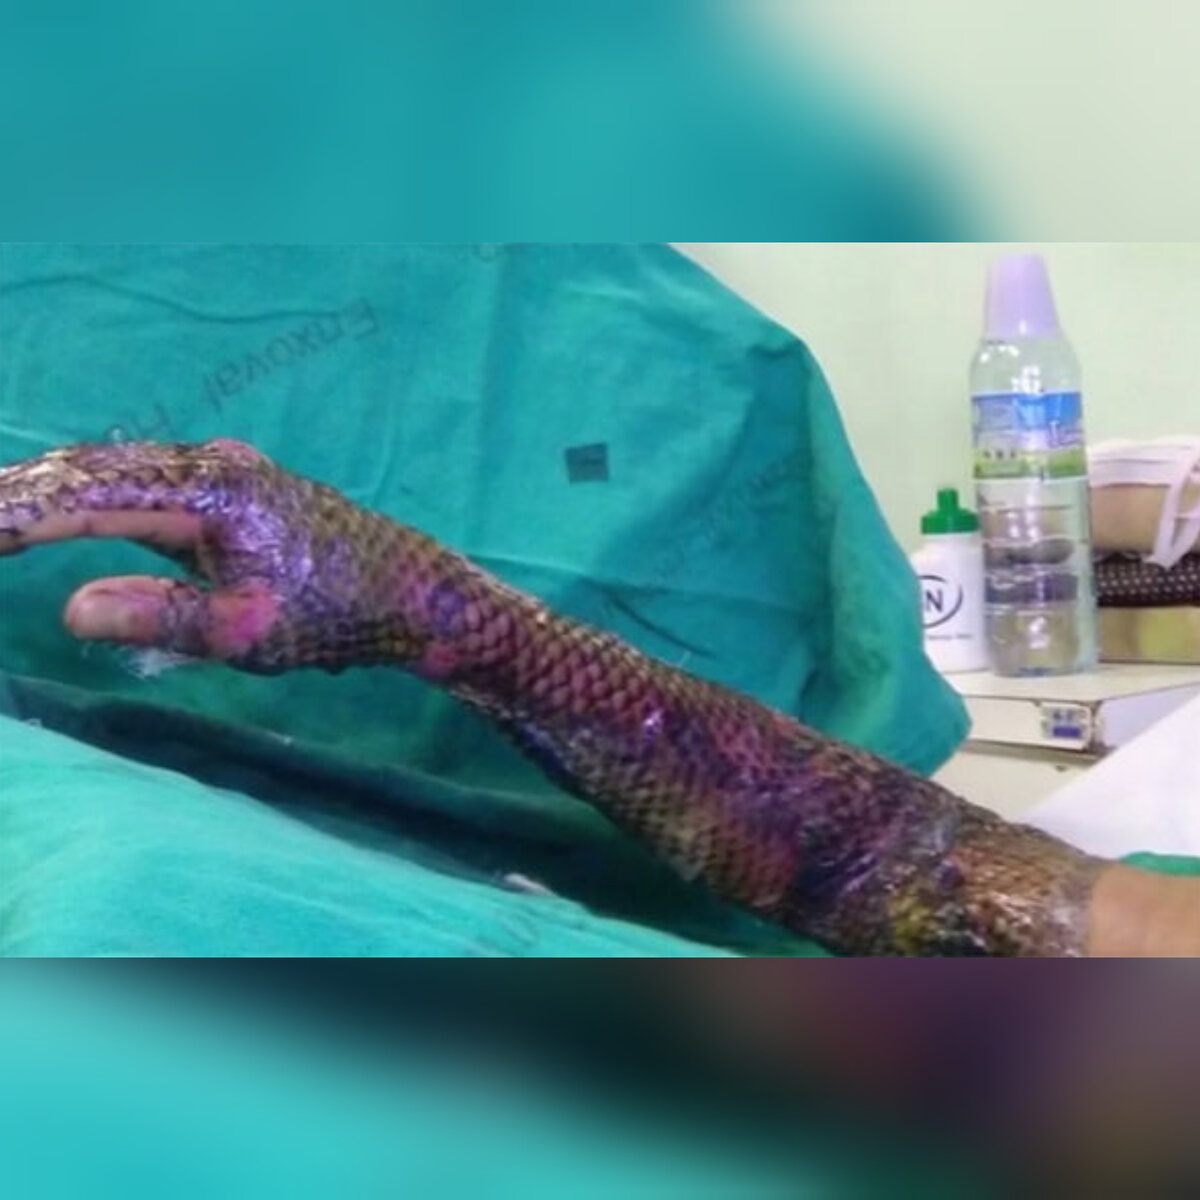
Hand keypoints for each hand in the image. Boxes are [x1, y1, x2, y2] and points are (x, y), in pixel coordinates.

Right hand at [0, 439, 408, 672]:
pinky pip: (142, 478)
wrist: (407, 592)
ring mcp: (223, 468)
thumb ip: (159, 619)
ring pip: (114, 467)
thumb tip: (70, 609)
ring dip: (52, 487)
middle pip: (92, 467)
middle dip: (22, 493)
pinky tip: (61, 506)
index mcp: (211, 492)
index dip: (21, 515)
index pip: (90, 496)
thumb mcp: (244, 633)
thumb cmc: (333, 615)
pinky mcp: (230, 484)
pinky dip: (91, 491)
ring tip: (0, 514)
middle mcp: (211, 464)